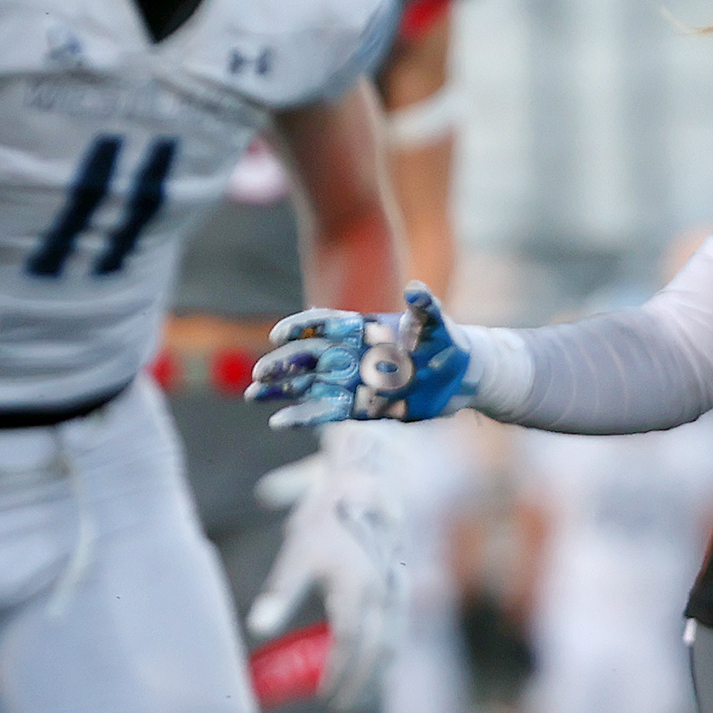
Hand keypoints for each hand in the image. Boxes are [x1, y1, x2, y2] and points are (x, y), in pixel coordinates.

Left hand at [245, 428, 406, 710]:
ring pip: (394, 638)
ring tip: (360, 693)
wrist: (371, 477)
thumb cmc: (327, 514)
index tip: (325, 699)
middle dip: (360, 681)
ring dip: (377, 668)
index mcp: (358, 591)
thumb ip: (280, 591)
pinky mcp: (403, 578)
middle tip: (341, 707)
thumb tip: (257, 628)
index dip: (339, 675)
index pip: (349, 647)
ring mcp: (399, 586)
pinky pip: (400, 622)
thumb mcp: (297, 549)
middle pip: (375, 650)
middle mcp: (384, 593)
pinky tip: (379, 659)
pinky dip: (389, 646)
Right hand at [248, 285, 473, 426]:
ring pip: (306, 385)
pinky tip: (279, 422)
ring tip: (254, 394)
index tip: (279, 336)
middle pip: (307, 357)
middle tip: (260, 373)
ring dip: (280, 390)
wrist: (459, 376)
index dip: (300, 328)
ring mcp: (351, 382)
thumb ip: (424, 307)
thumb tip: (416, 289)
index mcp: (361, 330)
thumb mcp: (437, 323)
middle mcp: (349, 355)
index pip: (323, 325)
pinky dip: (301, 417)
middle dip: (282, 365)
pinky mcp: (358, 409)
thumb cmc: (446, 343)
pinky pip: (324, 413)